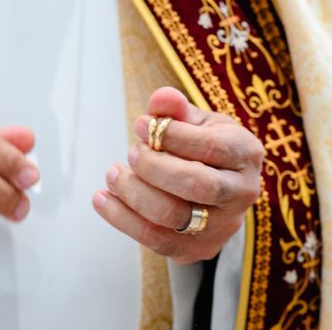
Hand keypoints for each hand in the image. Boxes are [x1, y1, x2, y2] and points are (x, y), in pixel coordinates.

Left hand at [93, 87, 263, 264]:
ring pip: (171, 215)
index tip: (138, 125)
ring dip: (132, 192)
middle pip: (195, 185)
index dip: (169, 135)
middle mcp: (242, 193)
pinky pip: (154, 240)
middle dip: (152, 166)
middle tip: (131, 152)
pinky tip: (102, 198)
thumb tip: (161, 99)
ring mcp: (222, 226)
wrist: (216, 187)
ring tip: (113, 173)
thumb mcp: (196, 121)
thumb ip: (176, 109)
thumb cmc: (202, 147)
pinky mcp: (197, 249)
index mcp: (245, 153)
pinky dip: (121, 218)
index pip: (210, 147)